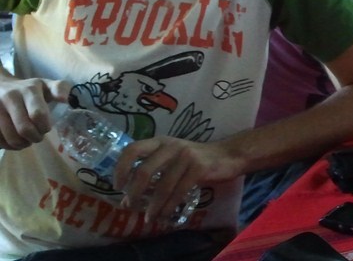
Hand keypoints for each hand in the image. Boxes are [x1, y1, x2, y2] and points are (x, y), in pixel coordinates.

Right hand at [0, 75, 69, 149]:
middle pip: (24, 129)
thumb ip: (60, 89)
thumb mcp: (45, 85)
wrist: (0, 86)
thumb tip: (70, 100)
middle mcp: (10, 98)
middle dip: (35, 137)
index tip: (46, 128)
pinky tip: (14, 140)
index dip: (44, 126)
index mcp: (29, 90)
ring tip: (26, 140)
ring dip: (22, 144)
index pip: (38, 114)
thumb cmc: (28, 90)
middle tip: (37, 137)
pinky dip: (9, 146)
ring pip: (11, 137)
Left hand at [116, 136, 236, 223]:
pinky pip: (179, 191)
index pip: (132, 149)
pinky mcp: (199, 168)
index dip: (121, 168)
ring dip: (153, 206)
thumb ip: (153, 172)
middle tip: (131, 206)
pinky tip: (166, 215)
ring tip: (149, 217)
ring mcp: (186, 156)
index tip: (117, 186)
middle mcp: (171, 146)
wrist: (229, 155)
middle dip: (134, 193)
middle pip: (144, 171)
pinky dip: (169, 207)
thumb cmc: (196, 159)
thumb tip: (126, 199)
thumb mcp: (172, 158)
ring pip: (162, 186)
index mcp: (160, 141)